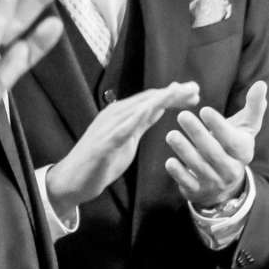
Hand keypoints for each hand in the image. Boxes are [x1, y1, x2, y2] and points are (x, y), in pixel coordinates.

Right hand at [46, 81, 201, 211]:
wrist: (72, 180)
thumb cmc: (103, 159)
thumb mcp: (130, 138)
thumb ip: (143, 122)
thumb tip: (160, 107)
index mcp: (123, 115)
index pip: (151, 100)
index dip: (174, 94)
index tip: (195, 92)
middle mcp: (114, 116)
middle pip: (147, 100)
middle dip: (172, 93)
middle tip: (195, 88)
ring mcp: (107, 128)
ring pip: (136, 109)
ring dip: (158, 100)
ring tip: (178, 93)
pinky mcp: (102, 144)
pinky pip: (120, 130)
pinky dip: (134, 119)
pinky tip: (149, 112)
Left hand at [163, 81, 268, 210]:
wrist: (224, 184)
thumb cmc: (232, 146)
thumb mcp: (245, 129)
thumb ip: (253, 107)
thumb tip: (262, 84)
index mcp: (243, 152)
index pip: (232, 139)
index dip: (218, 126)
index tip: (204, 110)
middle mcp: (232, 169)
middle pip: (213, 152)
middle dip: (197, 134)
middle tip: (182, 116)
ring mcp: (215, 182)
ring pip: (199, 166)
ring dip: (184, 151)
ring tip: (171, 135)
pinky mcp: (198, 192)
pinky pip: (188, 183)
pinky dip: (179, 173)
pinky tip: (170, 161)